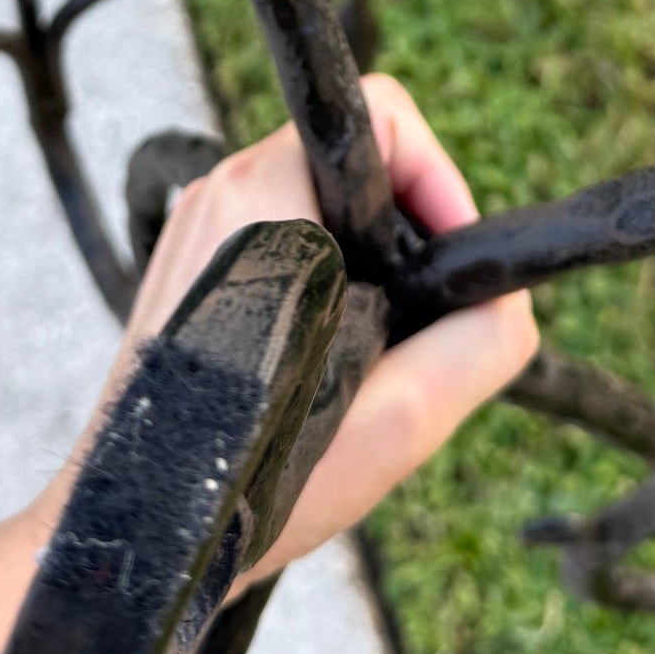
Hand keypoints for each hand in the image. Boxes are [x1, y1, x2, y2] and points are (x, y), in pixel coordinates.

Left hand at [31, 74, 537, 580]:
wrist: (146, 535)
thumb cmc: (250, 478)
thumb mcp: (400, 418)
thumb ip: (481, 342)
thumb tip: (508, 302)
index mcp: (261, 200)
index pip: (381, 118)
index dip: (439, 179)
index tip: (452, 261)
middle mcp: (218, 195)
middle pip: (357, 170)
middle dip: (405, 245)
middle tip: (414, 329)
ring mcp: (196, 229)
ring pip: (323, 211)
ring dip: (367, 276)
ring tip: (366, 361)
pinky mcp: (190, 266)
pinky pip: (285, 243)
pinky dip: (323, 291)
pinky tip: (321, 370)